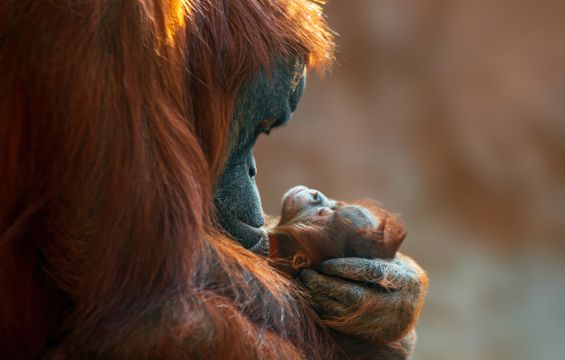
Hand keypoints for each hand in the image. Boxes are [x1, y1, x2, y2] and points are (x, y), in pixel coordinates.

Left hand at [299, 253, 427, 343]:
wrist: (407, 308)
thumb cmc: (394, 272)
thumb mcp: (392, 259)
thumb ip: (372, 248)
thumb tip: (338, 216)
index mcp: (408, 280)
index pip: (372, 271)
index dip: (345, 267)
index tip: (323, 263)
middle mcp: (400, 306)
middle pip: (355, 296)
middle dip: (326, 284)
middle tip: (307, 273)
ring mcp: (386, 325)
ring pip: (345, 313)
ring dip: (320, 298)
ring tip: (305, 283)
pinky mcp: (371, 337)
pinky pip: (342, 324)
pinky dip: (324, 310)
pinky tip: (312, 297)